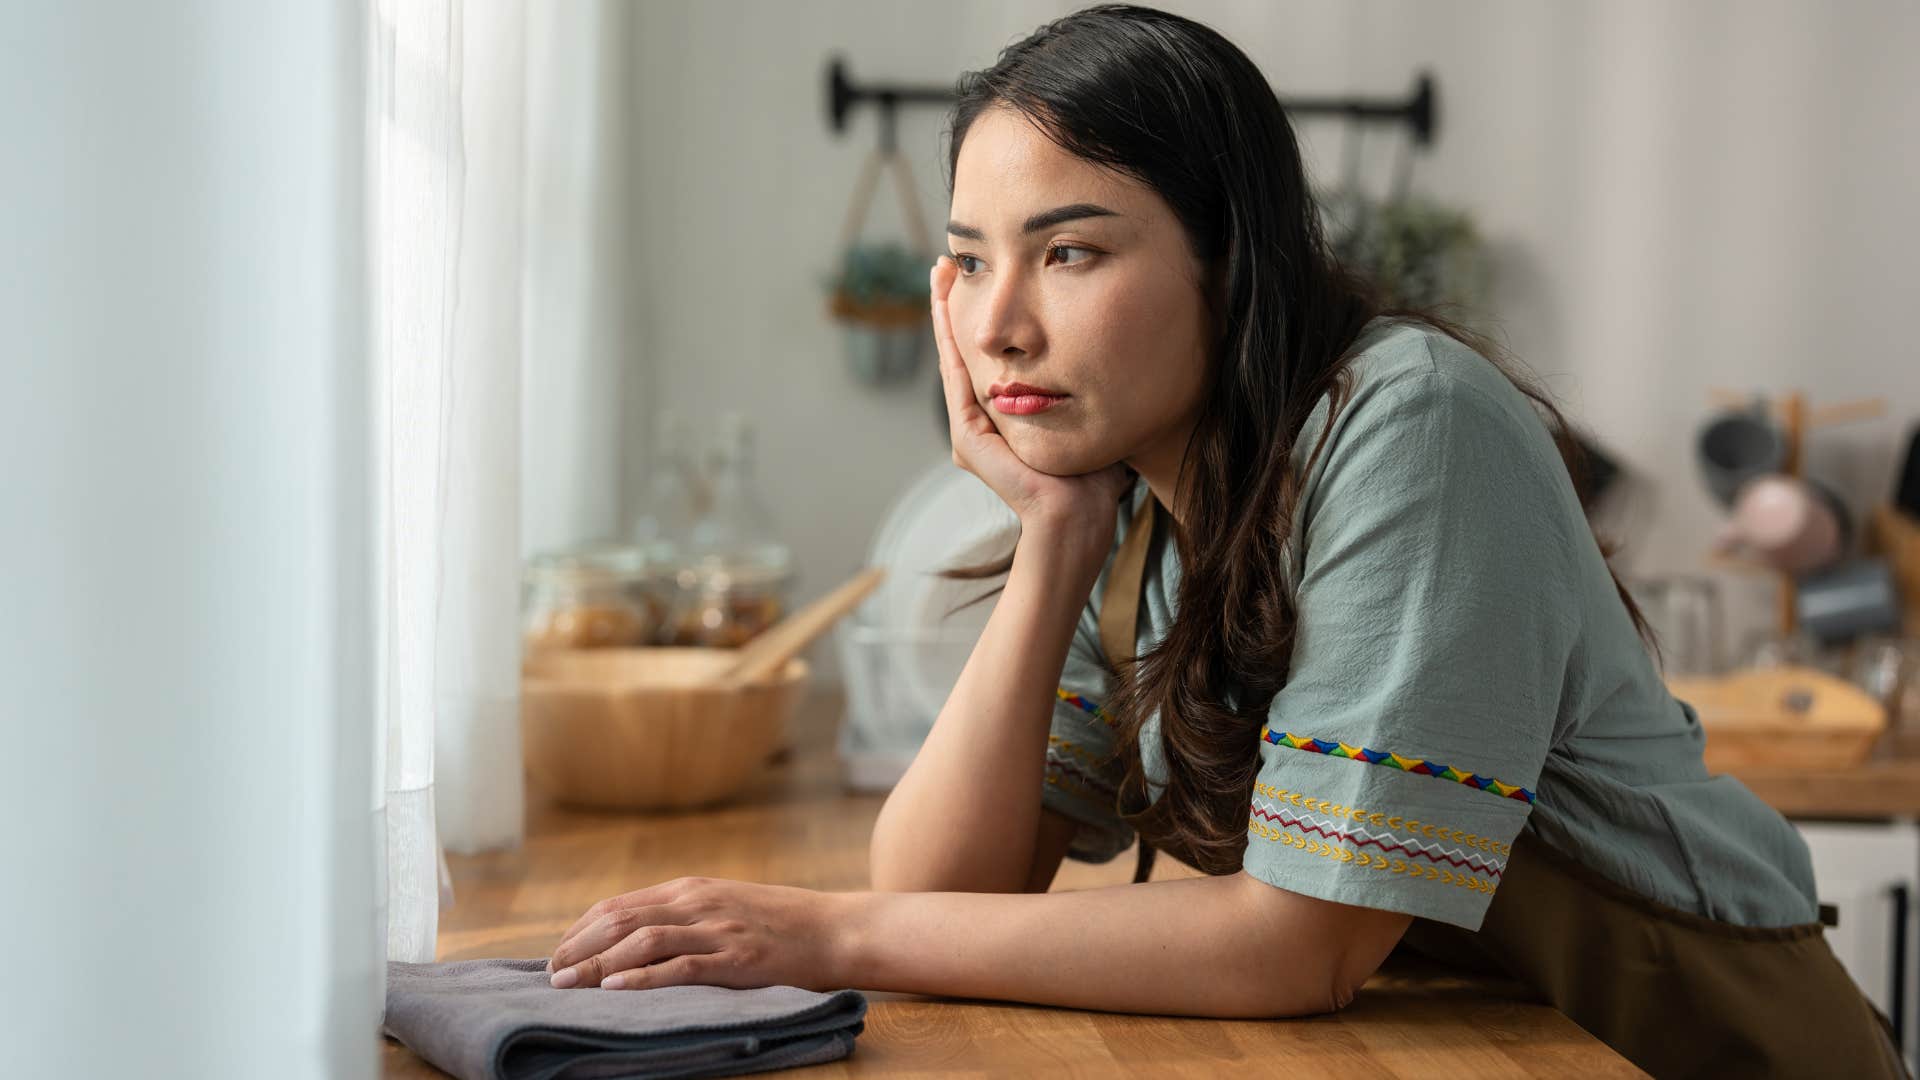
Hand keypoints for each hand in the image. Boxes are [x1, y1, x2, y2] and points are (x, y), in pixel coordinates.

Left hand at [544, 876, 852, 991]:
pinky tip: (616, 989)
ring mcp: (718, 929)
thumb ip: (685, 915)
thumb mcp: (726, 906)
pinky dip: (644, 977)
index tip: (558, 953)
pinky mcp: (738, 957)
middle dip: (579, 947)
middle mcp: (698, 903)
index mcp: (692, 890)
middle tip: (549, 974)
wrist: (836, 929)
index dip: (581, 930)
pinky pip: (682, 965)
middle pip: (622, 920)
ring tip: (568, 984)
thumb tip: (637, 938)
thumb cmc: (782, 924)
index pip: (620, 905)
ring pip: (643, 941)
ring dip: (599, 963)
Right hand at [930, 256, 1133, 540]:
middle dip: (954, 305)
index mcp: (1004, 417)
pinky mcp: (970, 441)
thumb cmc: (1093, 480)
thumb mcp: (1086, 416)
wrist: (1078, 522)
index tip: (980, 276)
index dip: (981, 317)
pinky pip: (957, 380)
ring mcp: (971, 432)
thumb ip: (1082, 388)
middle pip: (964, 350)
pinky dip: (950, 342)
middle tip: (947, 262)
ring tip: (941, 273)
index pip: (988, 356)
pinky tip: (946, 308)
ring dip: (944, 314)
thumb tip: (1109, 355)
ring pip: (954, 358)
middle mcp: (982, 422)